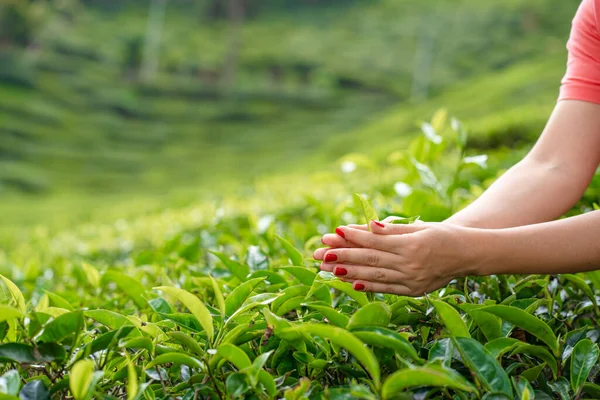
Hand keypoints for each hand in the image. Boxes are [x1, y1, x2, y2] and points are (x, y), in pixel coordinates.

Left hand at [313, 220, 479, 295]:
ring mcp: (412, 279)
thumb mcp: (420, 227)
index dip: (353, 237)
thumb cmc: (442, 235)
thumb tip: (369, 225)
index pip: (375, 241)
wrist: (468, 255)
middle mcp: (410, 264)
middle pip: (370, 260)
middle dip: (343, 257)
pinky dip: (369, 287)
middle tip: (321, 254)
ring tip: (329, 270)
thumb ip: (393, 230)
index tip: (333, 233)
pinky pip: (387, 289)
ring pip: (375, 276)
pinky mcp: (414, 290)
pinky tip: (352, 284)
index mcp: (411, 245)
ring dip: (349, 273)